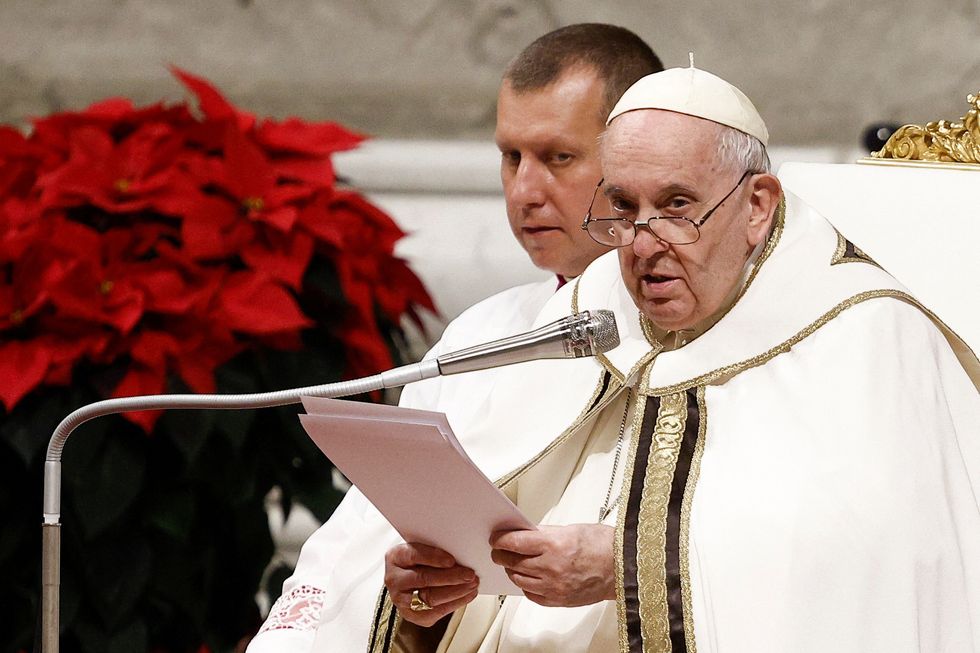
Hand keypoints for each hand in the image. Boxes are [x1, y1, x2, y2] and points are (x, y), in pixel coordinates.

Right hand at [384, 542, 478, 626]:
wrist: (407, 579)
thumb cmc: (418, 561)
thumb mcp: (422, 548)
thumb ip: (436, 549)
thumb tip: (461, 555)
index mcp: (396, 557)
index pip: (413, 555)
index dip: (433, 558)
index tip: (452, 560)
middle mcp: (394, 579)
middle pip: (424, 579)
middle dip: (451, 577)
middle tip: (470, 574)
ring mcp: (401, 599)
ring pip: (431, 597)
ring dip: (456, 592)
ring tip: (472, 585)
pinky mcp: (412, 615)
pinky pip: (435, 612)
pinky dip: (455, 603)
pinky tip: (467, 595)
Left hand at [490, 524, 614, 606]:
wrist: (623, 567)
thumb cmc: (603, 546)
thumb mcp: (570, 529)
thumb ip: (544, 534)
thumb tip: (525, 534)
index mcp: (554, 545)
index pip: (514, 542)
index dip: (500, 540)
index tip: (496, 538)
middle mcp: (552, 567)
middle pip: (512, 562)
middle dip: (501, 554)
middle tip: (499, 550)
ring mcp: (555, 586)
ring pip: (519, 580)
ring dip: (512, 570)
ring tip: (513, 563)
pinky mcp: (559, 600)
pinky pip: (532, 595)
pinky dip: (526, 586)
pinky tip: (528, 578)